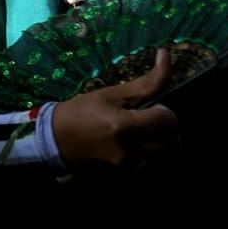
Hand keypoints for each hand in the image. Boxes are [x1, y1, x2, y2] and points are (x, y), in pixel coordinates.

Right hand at [51, 50, 178, 169]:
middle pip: (172, 142)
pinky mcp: (124, 173)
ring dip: (161, 141)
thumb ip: (145, 81)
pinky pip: (149, 162)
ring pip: (163, 154)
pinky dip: (149, 151)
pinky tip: (134, 142)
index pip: (167, 121)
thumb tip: (166, 55)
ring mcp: (127, 166)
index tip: (153, 106)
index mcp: (123, 126)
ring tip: (143, 130)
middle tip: (150, 118)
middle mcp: (128, 150)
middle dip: (166, 127)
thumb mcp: (112, 93)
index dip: (166, 111)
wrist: (56, 139)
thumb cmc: (82, 111)